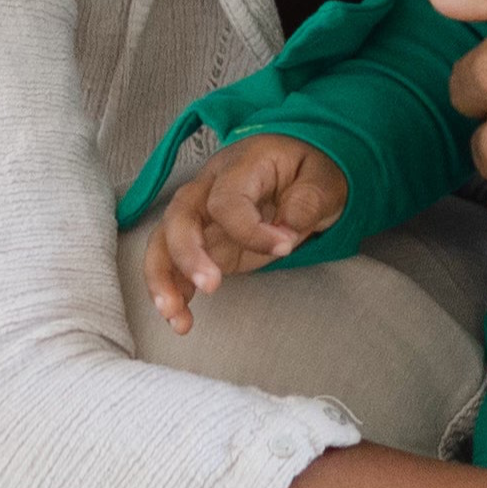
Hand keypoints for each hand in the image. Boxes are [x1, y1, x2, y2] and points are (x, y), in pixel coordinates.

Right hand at [142, 134, 351, 334]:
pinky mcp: (202, 243)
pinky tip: (181, 321)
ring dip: (164, 279)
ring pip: (163, 241)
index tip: (284, 247)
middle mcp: (209, 187)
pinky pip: (174, 265)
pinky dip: (173, 292)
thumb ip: (307, 201)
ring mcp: (201, 216)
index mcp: (240, 166)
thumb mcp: (323, 178)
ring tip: (175, 315)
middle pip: (179, 217)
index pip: (227, 200)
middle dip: (188, 254)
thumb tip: (287, 229)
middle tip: (211, 286)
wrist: (298, 172)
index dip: (251, 230)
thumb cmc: (308, 171)